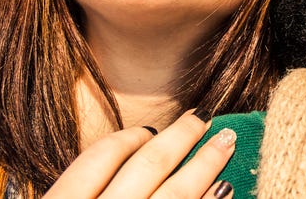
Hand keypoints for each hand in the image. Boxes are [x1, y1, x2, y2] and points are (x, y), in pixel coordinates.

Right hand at [44, 109, 235, 198]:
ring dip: (207, 163)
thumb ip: (79, 191)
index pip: (98, 158)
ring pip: (178, 193)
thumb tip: (127, 156)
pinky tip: (226, 188)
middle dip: (181, 136)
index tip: (148, 130)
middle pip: (147, 166)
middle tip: (202, 115)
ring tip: (226, 141)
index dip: (127, 138)